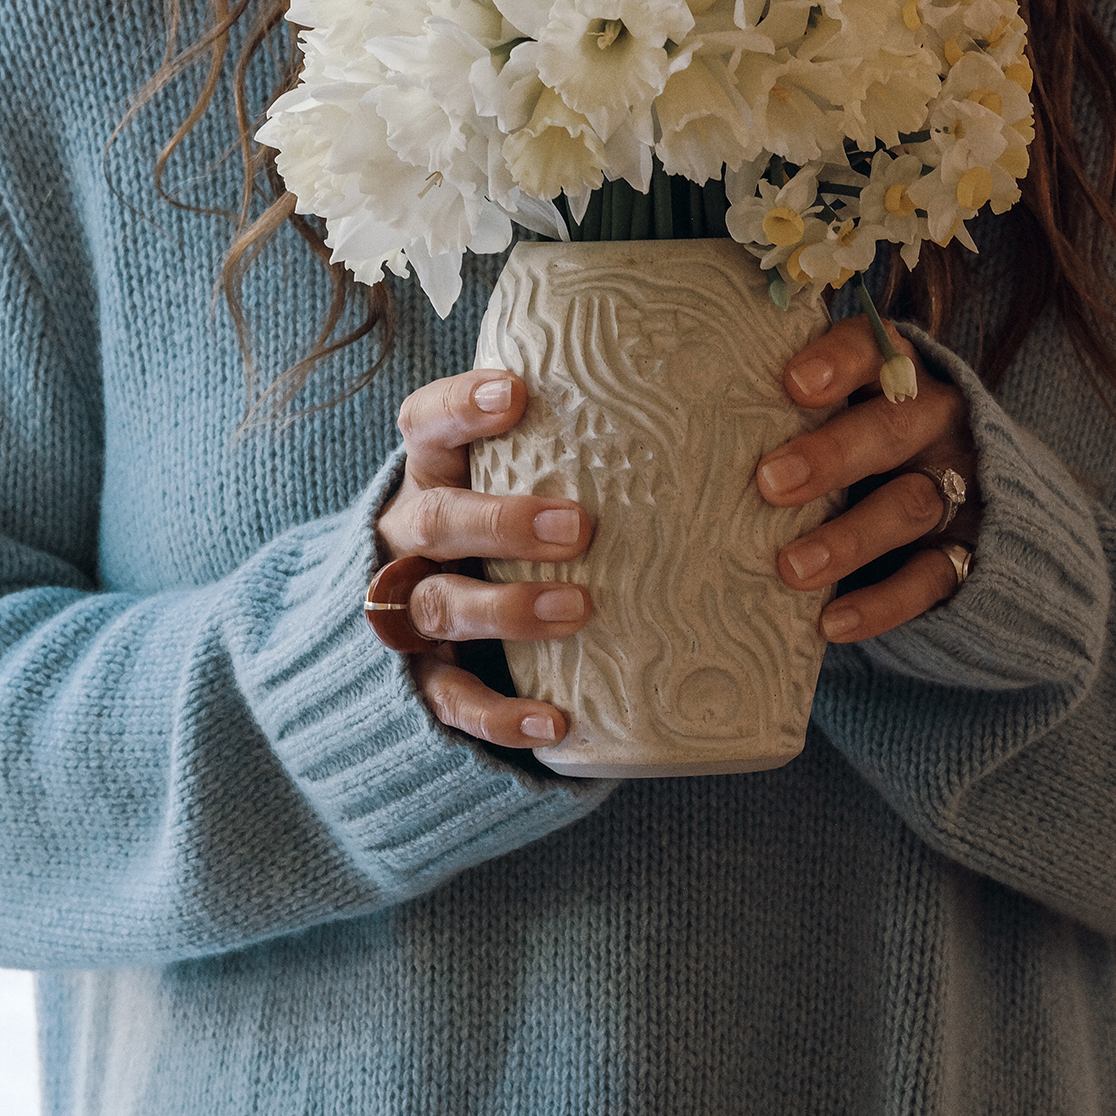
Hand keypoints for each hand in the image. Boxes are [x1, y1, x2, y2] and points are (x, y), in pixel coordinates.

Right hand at [376, 369, 593, 749]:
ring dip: (507, 609)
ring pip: (439, 606)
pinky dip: (501, 715)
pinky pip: (452, 700)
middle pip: (435, 520)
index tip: (516, 394)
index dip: (460, 407)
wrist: (443, 623)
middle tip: (577, 528)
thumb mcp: (526, 483)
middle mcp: (410, 538)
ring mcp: (412, 608)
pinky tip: (555, 721)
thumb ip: (572, 456)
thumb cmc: (516, 530)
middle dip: (501, 523)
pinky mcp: (423, 679)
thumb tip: (705, 424)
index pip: (425, 426)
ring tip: (578, 609)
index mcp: (434, 475)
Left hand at [756, 320, 976, 642]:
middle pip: (892, 428)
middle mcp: (935, 425)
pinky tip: (830, 622)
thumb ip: (789, 419)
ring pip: (910, 505)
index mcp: (898, 378)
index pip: (876, 351)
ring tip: (790, 569)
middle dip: (832, 454)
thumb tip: (685, 434)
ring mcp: (958, 488)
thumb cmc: (859, 457)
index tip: (792, 384)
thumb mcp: (839, 423)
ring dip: (848, 537)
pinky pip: (929, 578)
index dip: (839, 363)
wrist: (965, 511)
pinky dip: (880, 603)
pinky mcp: (967, 553)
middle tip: (768, 483)